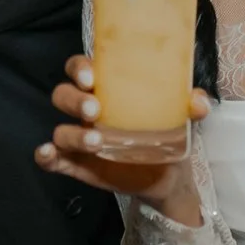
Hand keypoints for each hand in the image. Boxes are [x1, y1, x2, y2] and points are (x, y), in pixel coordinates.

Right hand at [33, 54, 210, 211]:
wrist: (169, 176)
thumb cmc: (168, 133)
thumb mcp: (181, 117)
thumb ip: (190, 106)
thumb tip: (198, 102)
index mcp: (107, 90)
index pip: (81, 69)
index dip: (79, 68)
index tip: (92, 77)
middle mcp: (88, 111)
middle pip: (64, 95)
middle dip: (74, 100)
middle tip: (95, 110)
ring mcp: (80, 138)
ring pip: (61, 129)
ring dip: (71, 134)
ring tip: (96, 142)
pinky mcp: (78, 164)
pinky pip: (54, 159)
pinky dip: (46, 156)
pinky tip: (48, 155)